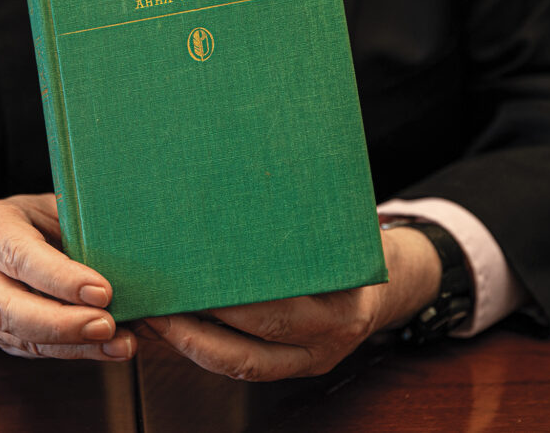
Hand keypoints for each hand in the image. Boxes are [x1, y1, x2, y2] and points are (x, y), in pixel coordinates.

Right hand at [0, 193, 135, 360]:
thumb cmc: (36, 219)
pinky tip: (109, 348)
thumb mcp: (56, 206)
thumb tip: (132, 247)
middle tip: (107, 324)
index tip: (102, 290)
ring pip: (23, 336)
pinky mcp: (1, 334)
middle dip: (61, 322)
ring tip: (118, 342)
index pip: (19, 255)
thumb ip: (82, 226)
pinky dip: (77, 351)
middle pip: (9, 307)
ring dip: (74, 344)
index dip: (59, 277)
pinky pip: (36, 350)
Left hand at [142, 226, 440, 380]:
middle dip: (201, 321)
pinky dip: (207, 350)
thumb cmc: (352, 244)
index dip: (235, 295)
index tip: (197, 269)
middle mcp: (330, 335)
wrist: (391, 285)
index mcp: (344, 298)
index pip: (281, 303)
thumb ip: (304, 221)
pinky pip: (245, 367)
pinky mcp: (295, 368)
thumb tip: (251, 181)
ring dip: (194, 342)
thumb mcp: (341, 227)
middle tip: (162, 295)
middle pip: (257, 336)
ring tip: (158, 316)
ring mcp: (312, 358)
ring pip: (244, 362)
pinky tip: (177, 327)